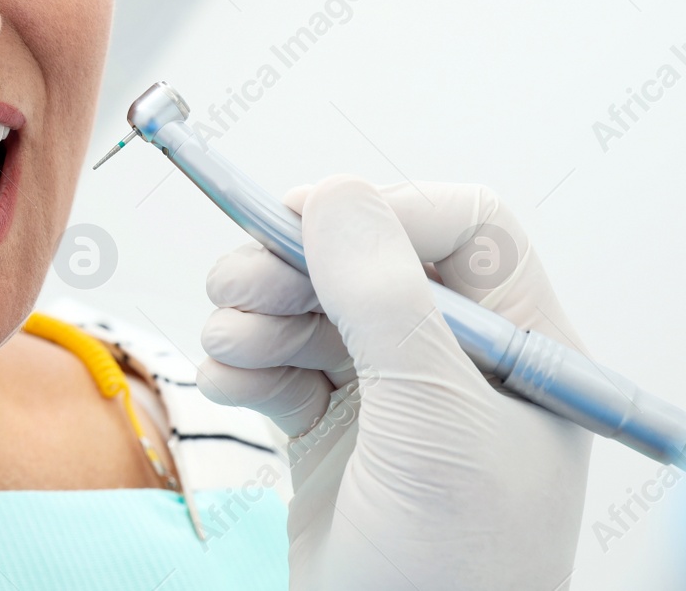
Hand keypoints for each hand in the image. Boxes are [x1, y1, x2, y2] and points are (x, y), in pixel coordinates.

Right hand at [196, 176, 590, 590]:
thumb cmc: (455, 567)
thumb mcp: (433, 418)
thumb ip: (385, 298)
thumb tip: (337, 195)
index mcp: (515, 347)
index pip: (458, 228)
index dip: (380, 212)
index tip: (302, 222)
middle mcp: (454, 362)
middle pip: (365, 257)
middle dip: (293, 264)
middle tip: (237, 285)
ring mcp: (388, 396)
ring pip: (309, 304)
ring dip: (256, 314)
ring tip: (233, 348)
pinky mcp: (330, 430)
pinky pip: (277, 361)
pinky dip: (244, 366)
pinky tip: (237, 390)